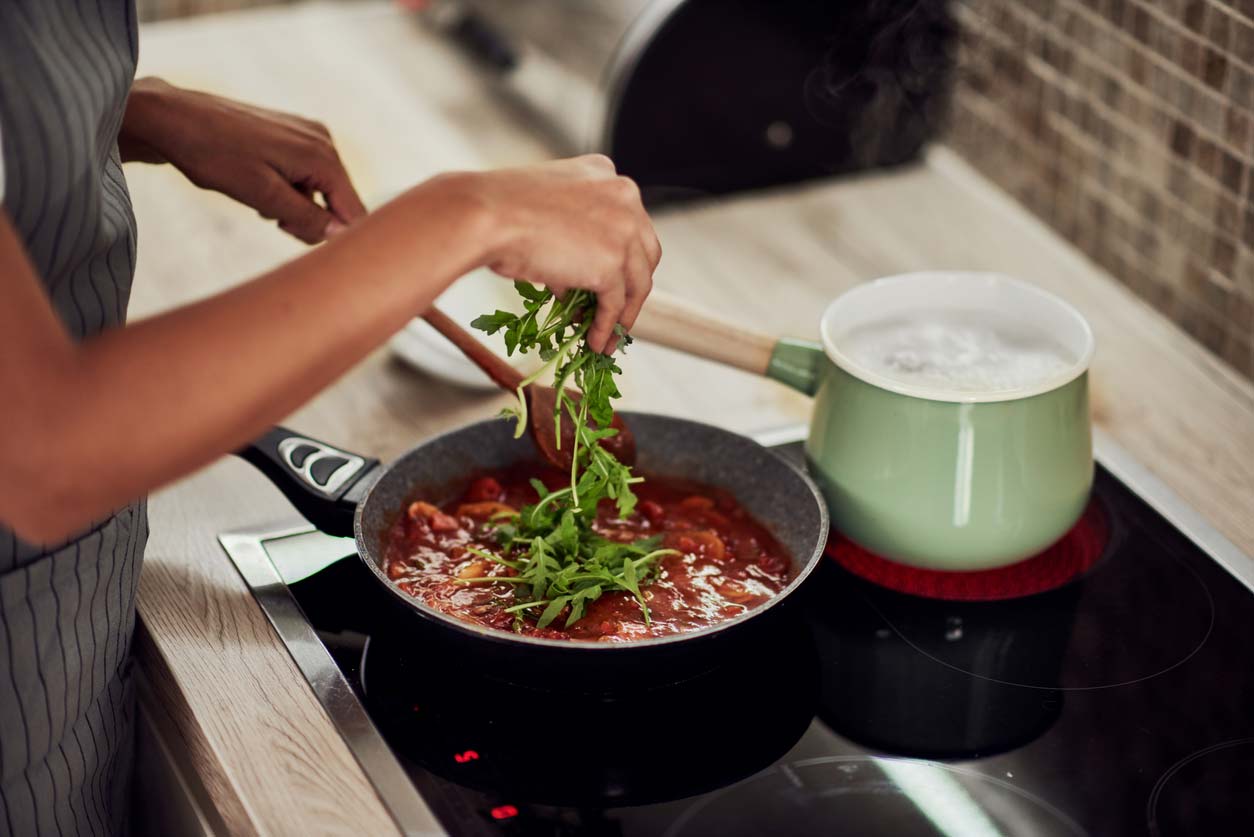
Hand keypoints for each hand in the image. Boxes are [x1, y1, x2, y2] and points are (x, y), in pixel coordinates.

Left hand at [120, 78, 366, 242]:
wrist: (173, 117)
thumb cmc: (213, 155)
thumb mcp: (261, 195)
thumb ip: (307, 218)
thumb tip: (342, 236)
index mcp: (322, 156)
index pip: (354, 211)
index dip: (338, 238)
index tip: (307, 246)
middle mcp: (323, 140)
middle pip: (339, 201)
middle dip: (312, 220)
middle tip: (274, 222)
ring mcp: (308, 134)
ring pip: (320, 189)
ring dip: (297, 206)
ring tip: (261, 203)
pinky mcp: (292, 133)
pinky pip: (306, 174)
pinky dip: (288, 189)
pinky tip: (259, 186)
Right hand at [453, 155, 660, 351]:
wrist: (483, 215)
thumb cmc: (497, 210)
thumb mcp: (544, 212)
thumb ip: (569, 236)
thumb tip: (572, 283)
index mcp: (605, 172)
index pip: (628, 221)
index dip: (622, 256)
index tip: (612, 280)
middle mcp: (623, 195)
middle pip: (644, 252)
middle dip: (630, 286)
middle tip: (614, 311)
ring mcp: (623, 228)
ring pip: (637, 281)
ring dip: (623, 313)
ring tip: (607, 336)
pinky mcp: (613, 261)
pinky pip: (616, 303)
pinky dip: (607, 326)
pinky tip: (597, 341)